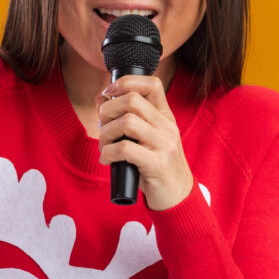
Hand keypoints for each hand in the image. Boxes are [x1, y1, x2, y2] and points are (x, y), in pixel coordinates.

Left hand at [96, 75, 193, 210]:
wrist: (177, 195)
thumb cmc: (156, 165)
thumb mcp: (146, 138)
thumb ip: (127, 117)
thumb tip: (101, 98)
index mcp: (165, 116)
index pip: (152, 84)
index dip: (126, 82)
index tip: (108, 93)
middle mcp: (167, 127)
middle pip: (132, 100)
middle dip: (107, 110)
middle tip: (102, 126)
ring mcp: (164, 145)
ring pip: (127, 122)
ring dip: (106, 133)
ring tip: (104, 145)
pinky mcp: (157, 164)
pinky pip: (125, 149)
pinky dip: (108, 153)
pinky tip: (106, 159)